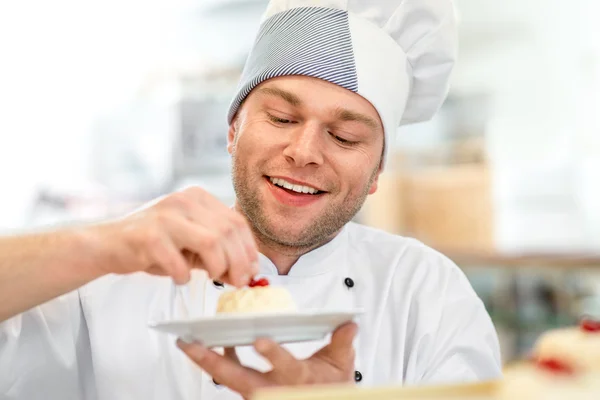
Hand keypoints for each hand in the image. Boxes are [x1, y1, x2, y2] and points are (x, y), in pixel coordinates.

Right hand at [86, 186, 258, 286]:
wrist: (108, 243)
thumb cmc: (154, 245)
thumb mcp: (191, 242)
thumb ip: (218, 251)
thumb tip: (248, 272)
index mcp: (198, 197)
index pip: (237, 222)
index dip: (249, 249)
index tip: (252, 271)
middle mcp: (184, 200)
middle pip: (228, 232)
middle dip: (239, 262)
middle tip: (238, 282)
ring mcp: (166, 215)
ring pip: (212, 242)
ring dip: (218, 267)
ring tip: (213, 278)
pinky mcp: (149, 235)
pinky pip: (179, 261)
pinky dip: (184, 275)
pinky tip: (180, 278)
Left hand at [177, 322, 357, 398]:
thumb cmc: (330, 386)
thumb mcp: (342, 366)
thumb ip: (342, 343)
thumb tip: (349, 322)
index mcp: (297, 380)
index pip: (285, 367)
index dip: (273, 354)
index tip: (260, 340)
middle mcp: (273, 389)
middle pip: (237, 378)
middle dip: (211, 361)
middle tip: (189, 343)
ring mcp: (258, 393)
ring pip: (226, 378)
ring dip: (206, 360)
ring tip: (186, 341)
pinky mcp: (251, 391)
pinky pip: (229, 376)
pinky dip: (218, 360)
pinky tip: (209, 344)